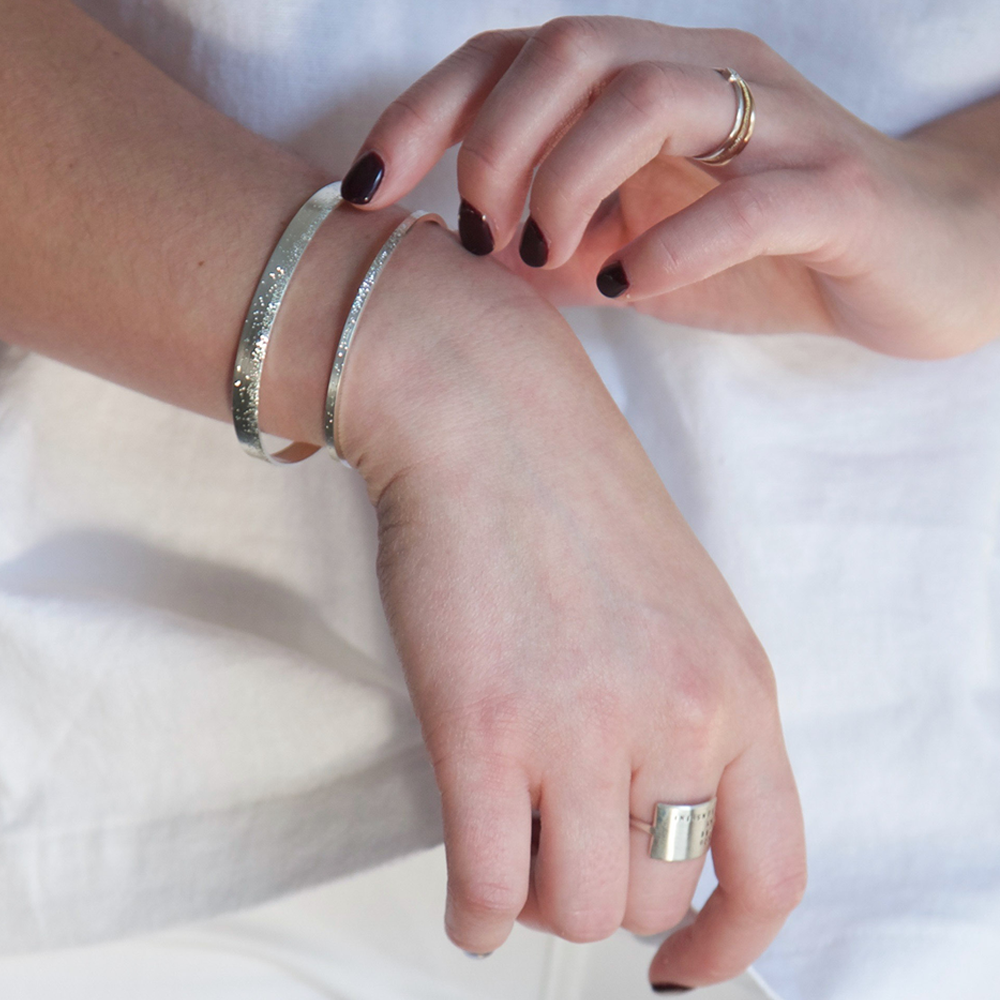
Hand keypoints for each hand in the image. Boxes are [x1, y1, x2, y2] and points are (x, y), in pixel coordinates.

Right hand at [336, 221, 806, 988]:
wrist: (485, 415)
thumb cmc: (570, 494)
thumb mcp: (678, 604)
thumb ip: (688, 710)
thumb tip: (652, 816)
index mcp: (737, 687)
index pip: (770, 870)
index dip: (726, 940)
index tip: (684, 963)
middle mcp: (675, 715)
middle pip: (649, 895)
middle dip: (600, 890)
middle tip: (556, 848)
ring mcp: (578, 725)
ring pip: (571, 906)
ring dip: (537, 896)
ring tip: (509, 852)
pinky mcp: (482, 727)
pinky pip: (489, 884)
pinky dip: (476, 911)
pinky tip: (469, 892)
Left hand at [341, 16, 999, 357]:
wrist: (923, 262)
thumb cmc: (772, 252)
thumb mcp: (642, 250)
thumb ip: (560, 249)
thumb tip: (473, 264)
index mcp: (649, 85)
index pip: (513, 58)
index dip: (424, 111)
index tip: (362, 188)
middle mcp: (707, 76)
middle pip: (567, 49)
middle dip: (493, 144)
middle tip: (479, 237)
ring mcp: (778, 124)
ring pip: (650, 94)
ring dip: (567, 180)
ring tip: (550, 260)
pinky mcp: (840, 190)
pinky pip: (750, 195)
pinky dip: (670, 244)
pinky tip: (629, 290)